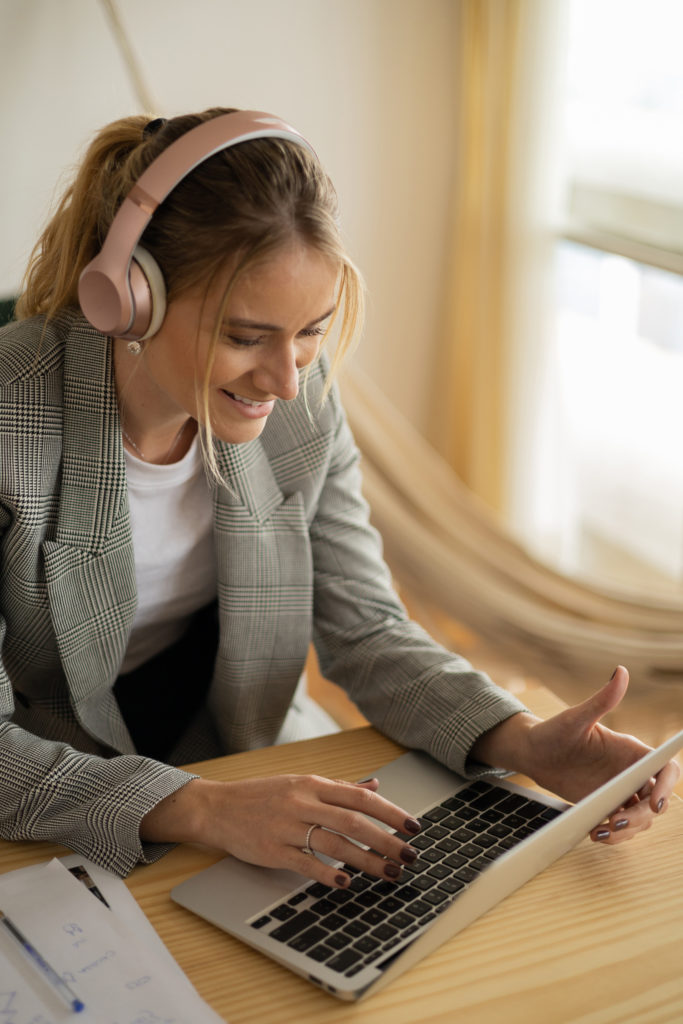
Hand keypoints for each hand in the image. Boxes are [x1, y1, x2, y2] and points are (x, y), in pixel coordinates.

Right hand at [141, 772, 421, 888]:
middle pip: (354, 821)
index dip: (391, 812)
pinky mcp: (273, 850)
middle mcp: (303, 803)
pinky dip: (328, 873)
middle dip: (386, 840)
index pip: (361, 797)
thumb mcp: (302, 784)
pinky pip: (305, 863)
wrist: (218, 808)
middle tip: (409, 856)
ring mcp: (287, 827)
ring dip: (366, 861)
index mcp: (313, 785)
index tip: (414, 827)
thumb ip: (340, 787)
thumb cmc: (263, 796)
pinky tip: (347, 884)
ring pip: (335, 844)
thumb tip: (375, 785)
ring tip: (389, 874)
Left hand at [471, 666, 679, 845]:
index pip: (665, 768)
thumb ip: (601, 699)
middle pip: (656, 800)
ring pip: (641, 818)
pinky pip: (621, 826)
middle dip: (643, 816)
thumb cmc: (554, 731)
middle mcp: (630, 772)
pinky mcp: (606, 805)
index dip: (669, 786)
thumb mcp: (576, 718)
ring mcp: (619, 791)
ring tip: (602, 832)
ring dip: (629, 830)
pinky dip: (614, 834)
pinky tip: (596, 834)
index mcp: (631, 751)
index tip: (655, 803)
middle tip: (617, 822)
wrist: (533, 753)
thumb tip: (620, 671)